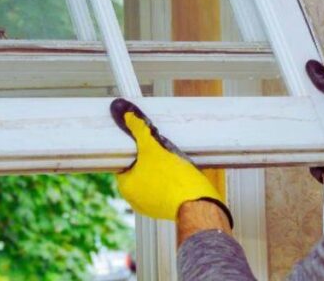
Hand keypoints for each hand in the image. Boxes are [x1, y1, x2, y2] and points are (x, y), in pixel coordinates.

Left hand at [109, 99, 231, 225]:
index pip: (123, 162)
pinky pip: (164, 189)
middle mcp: (135, 200)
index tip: (141, 140)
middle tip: (158, 146)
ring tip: (170, 157)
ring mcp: (151, 207)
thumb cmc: (175, 180)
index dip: (132, 149)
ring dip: (159, 168)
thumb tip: (125, 114)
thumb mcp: (154, 149)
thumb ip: (139, 131)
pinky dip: (168, 179)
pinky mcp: (168, 209)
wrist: (201, 206)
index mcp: (126, 187)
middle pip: (138, 169)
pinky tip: (178, 171)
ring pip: (152, 179)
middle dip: (148, 157)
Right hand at [306, 60, 323, 178]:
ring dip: (313, 152)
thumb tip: (311, 65)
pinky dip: (319, 168)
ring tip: (318, 150)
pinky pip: (319, 169)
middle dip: (307, 133)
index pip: (320, 111)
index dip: (309, 108)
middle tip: (301, 130)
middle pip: (314, 132)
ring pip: (314, 151)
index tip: (296, 106)